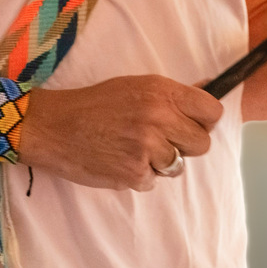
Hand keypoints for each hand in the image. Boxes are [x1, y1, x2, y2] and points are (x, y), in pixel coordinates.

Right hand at [19, 75, 223, 190]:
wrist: (55, 126)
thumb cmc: (95, 104)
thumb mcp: (135, 86)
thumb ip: (171, 95)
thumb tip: (205, 92)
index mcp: (161, 92)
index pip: (211, 111)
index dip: (205, 120)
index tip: (194, 123)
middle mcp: (158, 118)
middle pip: (202, 143)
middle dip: (185, 144)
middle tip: (162, 140)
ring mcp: (147, 148)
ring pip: (179, 166)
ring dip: (162, 162)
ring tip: (135, 149)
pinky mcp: (134, 174)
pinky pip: (153, 182)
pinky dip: (139, 175)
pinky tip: (120, 160)